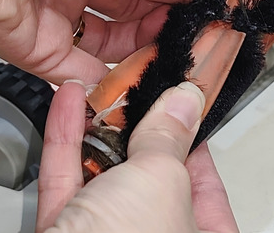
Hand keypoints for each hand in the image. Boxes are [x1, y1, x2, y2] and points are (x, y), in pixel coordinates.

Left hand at [0, 0, 219, 83]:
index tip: (205, 2)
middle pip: (130, 8)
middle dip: (162, 21)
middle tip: (192, 34)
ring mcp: (52, 8)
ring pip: (107, 44)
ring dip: (140, 53)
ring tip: (170, 58)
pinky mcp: (32, 44)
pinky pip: (75, 72)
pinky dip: (104, 83)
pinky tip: (134, 82)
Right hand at [36, 80, 237, 231]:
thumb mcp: (160, 180)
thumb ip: (169, 137)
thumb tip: (183, 104)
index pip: (207, 184)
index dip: (193, 140)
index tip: (180, 104)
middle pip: (150, 176)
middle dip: (138, 128)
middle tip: (135, 90)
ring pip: (104, 175)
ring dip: (97, 128)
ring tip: (99, 89)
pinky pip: (68, 179)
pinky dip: (66, 140)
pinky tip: (68, 104)